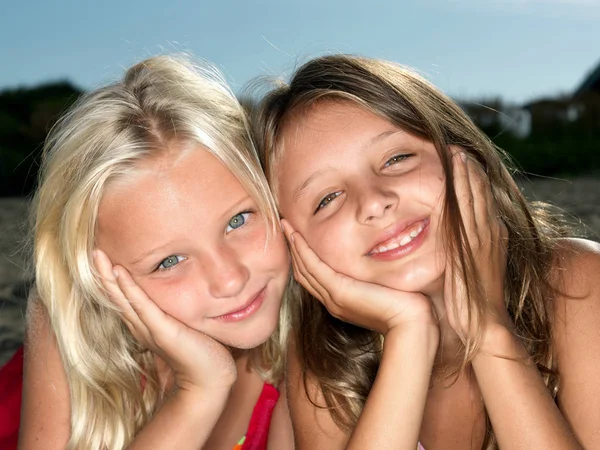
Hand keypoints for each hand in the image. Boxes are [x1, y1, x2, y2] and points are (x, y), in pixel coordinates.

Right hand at [93, 249, 236, 394]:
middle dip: (102, 273)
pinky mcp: (163, 332)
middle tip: (92, 250)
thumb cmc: (201, 352)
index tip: (102, 256)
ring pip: (123, 298)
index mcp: (145, 325)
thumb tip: (182, 290)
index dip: (110, 278)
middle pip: (116, 296)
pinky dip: (129, 288)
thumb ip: (175, 312)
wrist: (210, 379)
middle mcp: (142, 327)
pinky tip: (119, 272)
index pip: (123, 297)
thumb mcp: (184, 325)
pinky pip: (142, 306)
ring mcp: (150, 329)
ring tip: (97, 255)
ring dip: (109, 276)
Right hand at [281, 220, 437, 334]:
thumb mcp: (383, 290)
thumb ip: (372, 280)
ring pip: (304, 268)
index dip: (303, 257)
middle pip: (303, 272)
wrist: (410, 324)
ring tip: (285, 226)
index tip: (298, 237)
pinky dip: (303, 250)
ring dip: (293, 245)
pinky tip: (296, 236)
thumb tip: (376, 264)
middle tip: (284, 227)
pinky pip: (314, 266)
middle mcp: (332, 301)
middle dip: (293, 249)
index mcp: (340, 302)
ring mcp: (333, 297)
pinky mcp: (339, 291)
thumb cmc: (404, 308)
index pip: (314, 277)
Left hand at [444, 151, 510, 342]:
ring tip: (456, 152)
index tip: (461, 163)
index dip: (472, 182)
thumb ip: (459, 254)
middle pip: (480, 194)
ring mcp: (483, 238)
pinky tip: (456, 173)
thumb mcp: (467, 271)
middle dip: (469, 171)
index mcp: (490, 239)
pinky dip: (462, 188)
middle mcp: (490, 234)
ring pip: (475, 197)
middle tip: (457, 149)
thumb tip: (445, 246)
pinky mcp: (472, 244)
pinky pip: (466, 209)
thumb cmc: (472, 302)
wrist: (485, 324)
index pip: (481, 204)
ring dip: (465, 173)